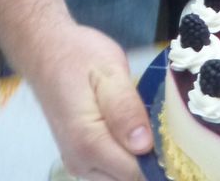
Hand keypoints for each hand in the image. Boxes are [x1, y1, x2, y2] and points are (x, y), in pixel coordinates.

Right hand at [29, 23, 151, 180]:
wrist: (46, 50)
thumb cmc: (79, 55)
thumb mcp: (109, 71)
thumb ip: (125, 108)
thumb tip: (144, 145)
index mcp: (88, 142)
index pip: (135, 172)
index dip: (158, 156)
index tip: (172, 133)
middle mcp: (80, 162)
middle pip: (128, 179)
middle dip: (149, 160)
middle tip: (163, 125)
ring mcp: (77, 163)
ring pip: (118, 178)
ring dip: (137, 160)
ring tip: (148, 124)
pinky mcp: (78, 158)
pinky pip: (108, 171)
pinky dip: (125, 158)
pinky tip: (133, 131)